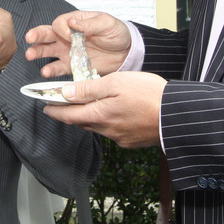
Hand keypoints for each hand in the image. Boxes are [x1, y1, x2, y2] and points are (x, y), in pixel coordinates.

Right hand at [25, 11, 131, 78]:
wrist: (126, 52)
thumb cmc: (117, 33)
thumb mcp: (106, 23)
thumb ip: (89, 24)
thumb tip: (73, 22)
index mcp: (76, 22)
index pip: (60, 23)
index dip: (61, 29)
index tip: (69, 35)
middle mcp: (68, 36)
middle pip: (47, 34)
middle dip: (37, 35)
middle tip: (29, 38)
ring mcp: (68, 51)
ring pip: (47, 51)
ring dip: (37, 52)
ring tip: (30, 55)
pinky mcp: (72, 66)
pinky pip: (58, 68)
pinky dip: (50, 70)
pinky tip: (46, 71)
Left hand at [43, 71, 165, 147]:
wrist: (177, 115)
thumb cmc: (150, 95)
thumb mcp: (115, 82)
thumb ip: (89, 89)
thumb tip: (66, 93)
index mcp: (100, 115)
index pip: (69, 115)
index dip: (55, 110)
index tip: (45, 107)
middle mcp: (107, 130)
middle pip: (81, 123)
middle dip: (70, 114)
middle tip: (63, 105)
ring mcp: (120, 138)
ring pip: (97, 127)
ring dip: (89, 118)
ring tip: (88, 107)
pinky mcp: (132, 141)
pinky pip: (113, 132)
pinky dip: (107, 123)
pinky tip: (114, 114)